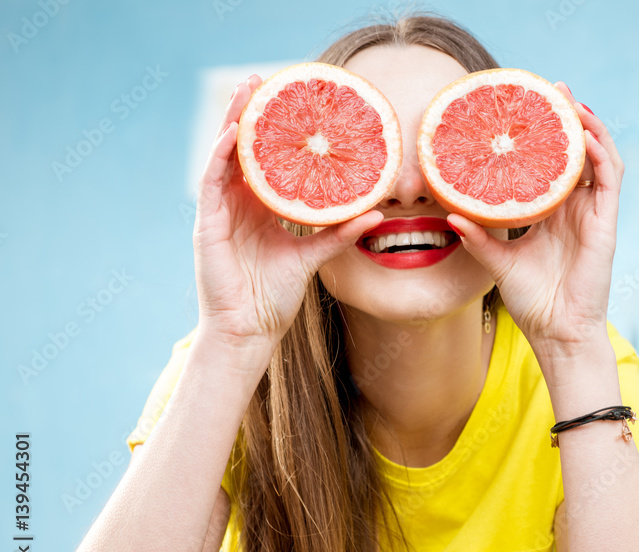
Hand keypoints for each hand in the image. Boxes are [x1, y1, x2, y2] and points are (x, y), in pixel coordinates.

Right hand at [192, 75, 382, 351]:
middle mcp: (236, 206)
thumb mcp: (312, 257)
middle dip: (247, 115)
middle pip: (240, 151)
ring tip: (245, 92)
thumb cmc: (275, 297)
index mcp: (258, 210)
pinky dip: (221, 156)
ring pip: (222, 158)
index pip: (262, 161)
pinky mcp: (206, 226)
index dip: (270, 132)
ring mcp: (219, 214)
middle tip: (260, 80)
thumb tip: (376, 214)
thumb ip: (338, 234)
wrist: (250, 330)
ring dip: (231, 123)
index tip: (286, 102)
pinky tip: (233, 134)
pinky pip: (211, 183)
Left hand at [446, 82, 624, 358]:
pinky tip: (585, 136)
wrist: (556, 331)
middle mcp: (575, 209)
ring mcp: (593, 214)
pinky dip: (600, 155)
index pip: (554, 164)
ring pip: (600, 158)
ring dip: (590, 128)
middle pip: (578, 152)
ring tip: (572, 102)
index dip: (547, 136)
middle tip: (552, 89)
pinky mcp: (606, 224)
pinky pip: (609, 180)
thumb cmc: (531, 300)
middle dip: (569, 118)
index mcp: (553, 214)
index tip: (528, 109)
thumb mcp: (498, 261)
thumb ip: (478, 237)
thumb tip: (448, 214)